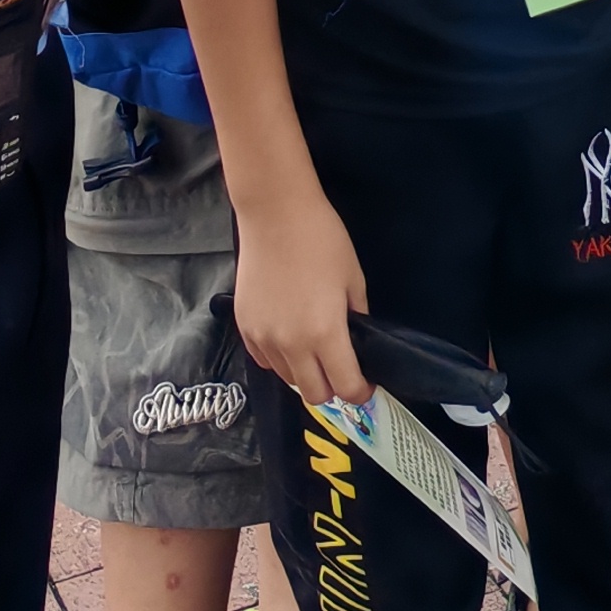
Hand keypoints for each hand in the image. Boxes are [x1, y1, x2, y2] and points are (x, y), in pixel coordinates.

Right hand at [232, 181, 373, 409]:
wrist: (275, 214)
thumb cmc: (322, 240)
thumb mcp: (354, 278)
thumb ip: (358, 318)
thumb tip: (359, 343)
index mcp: (325, 333)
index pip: (345, 388)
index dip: (361, 391)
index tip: (366, 384)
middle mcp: (291, 345)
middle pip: (314, 395)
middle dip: (333, 388)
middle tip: (341, 367)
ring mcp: (264, 338)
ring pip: (287, 379)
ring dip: (305, 373)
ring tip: (313, 346)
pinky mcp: (245, 328)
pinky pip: (265, 361)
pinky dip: (280, 358)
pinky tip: (289, 335)